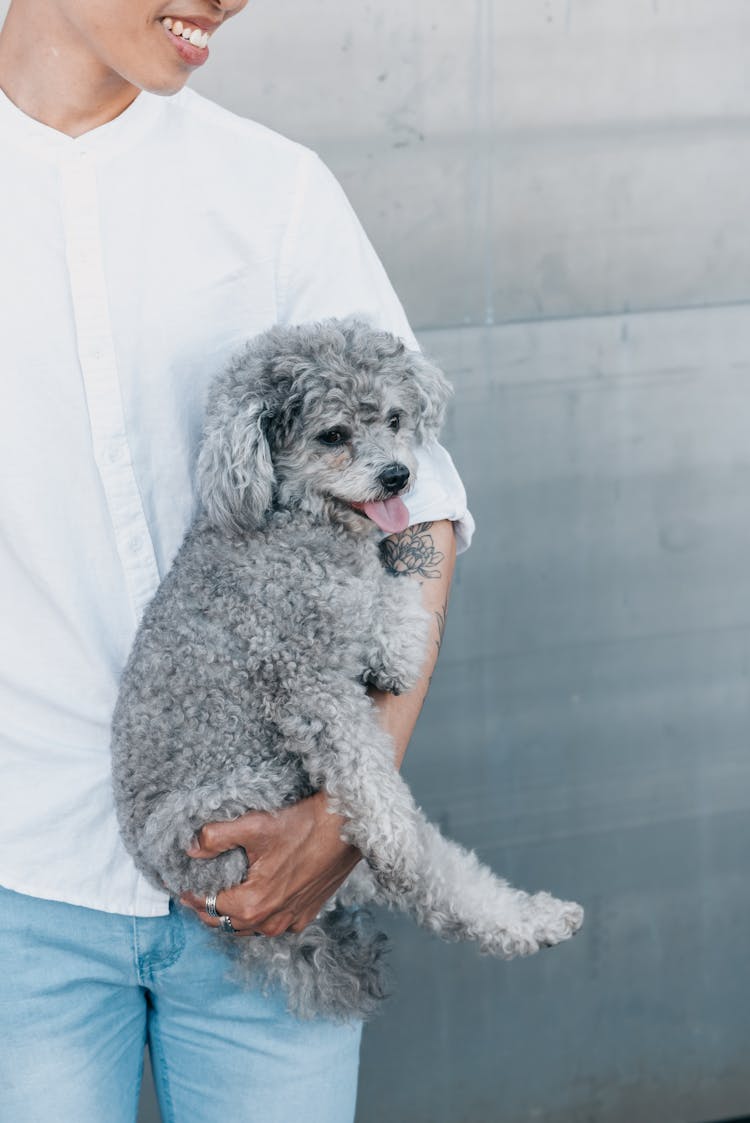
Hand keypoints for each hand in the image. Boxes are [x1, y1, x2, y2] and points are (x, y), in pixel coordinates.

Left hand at [179, 792, 360, 936]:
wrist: (348, 826)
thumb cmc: (304, 825)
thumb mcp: (253, 825)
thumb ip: (215, 837)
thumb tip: (190, 848)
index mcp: (252, 904)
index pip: (208, 906)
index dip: (191, 896)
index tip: (181, 885)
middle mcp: (270, 921)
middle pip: (225, 923)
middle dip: (208, 908)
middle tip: (197, 890)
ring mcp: (291, 921)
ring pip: (249, 928)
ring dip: (232, 915)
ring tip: (223, 894)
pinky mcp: (306, 915)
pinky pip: (273, 924)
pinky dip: (259, 916)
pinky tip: (257, 897)